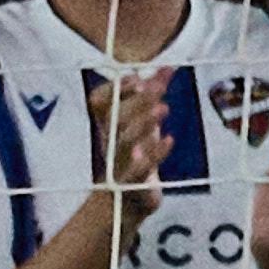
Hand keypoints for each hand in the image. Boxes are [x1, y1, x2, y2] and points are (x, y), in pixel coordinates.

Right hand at [91, 66, 171, 235]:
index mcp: (107, 127)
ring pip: (124, 141)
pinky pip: (139, 170)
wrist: (126, 202)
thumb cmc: (135, 158)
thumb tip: (169, 66)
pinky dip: (155, 153)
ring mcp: (118, 163)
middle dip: (136, 101)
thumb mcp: (144, 123)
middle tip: (157, 89)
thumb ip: (155, 95)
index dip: (115, 87)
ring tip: (164, 108)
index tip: (137, 79)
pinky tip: (169, 140)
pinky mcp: (132, 185)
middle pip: (115, 118)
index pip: (98, 101)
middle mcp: (109, 143)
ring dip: (143, 123)